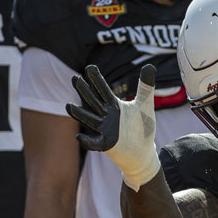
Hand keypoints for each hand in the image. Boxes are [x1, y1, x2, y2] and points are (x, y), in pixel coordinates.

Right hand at [66, 63, 158, 190]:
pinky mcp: (107, 145)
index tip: (90, 67)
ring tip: (68, 106)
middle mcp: (106, 116)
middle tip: (74, 78)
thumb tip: (150, 64)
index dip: (97, 80)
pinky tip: (79, 136)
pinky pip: (95, 143)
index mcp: (114, 106)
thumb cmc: (142, 128)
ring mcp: (105, 131)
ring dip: (79, 114)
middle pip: (93, 102)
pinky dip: (87, 141)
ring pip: (90, 120)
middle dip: (85, 91)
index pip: (103, 90)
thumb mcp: (145, 105)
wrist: (144, 152)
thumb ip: (145, 86)